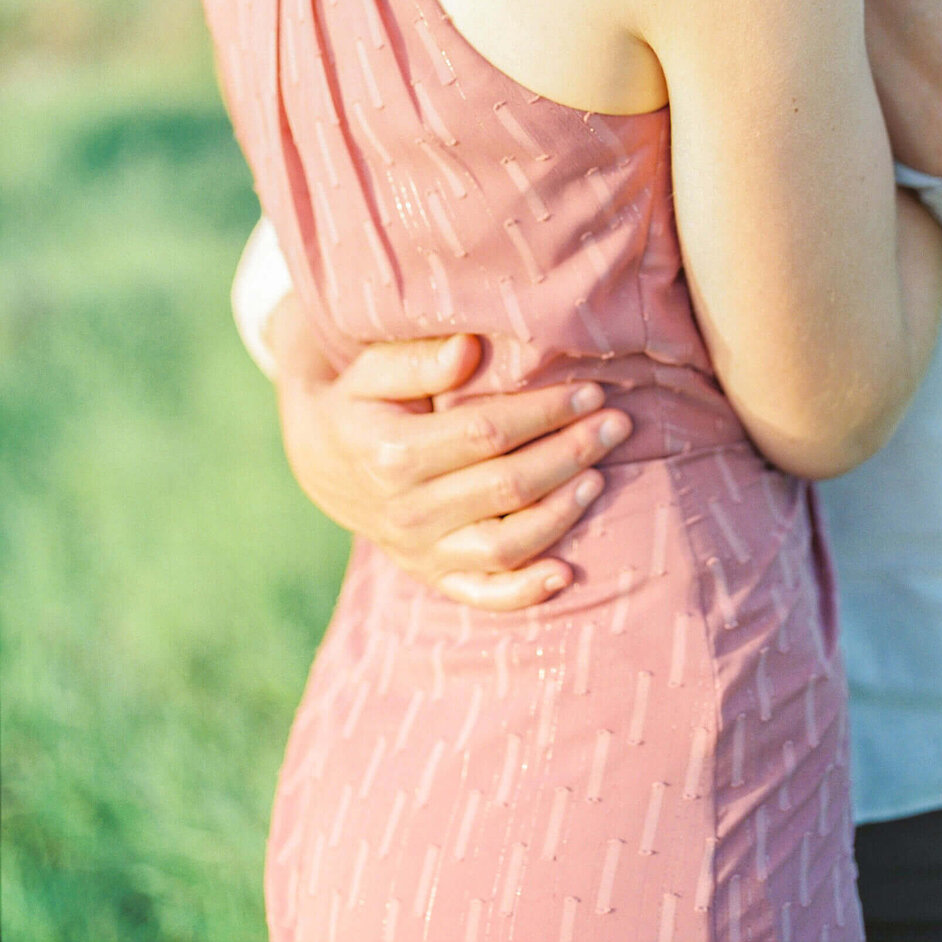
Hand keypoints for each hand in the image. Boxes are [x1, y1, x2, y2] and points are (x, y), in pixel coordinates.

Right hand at [264, 295, 632, 609]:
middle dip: (569, 453)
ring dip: (560, 513)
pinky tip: (568, 573)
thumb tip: (469, 348)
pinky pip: (483, 595)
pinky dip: (525, 592)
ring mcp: (420, 551)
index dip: (543, 413)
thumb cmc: (362, 402)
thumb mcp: (375, 369)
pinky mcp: (433, 575)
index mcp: (393, 454)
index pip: (486, 433)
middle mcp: (407, 511)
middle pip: (506, 486)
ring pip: (504, 544)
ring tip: (600, 478)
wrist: (323, 462)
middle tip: (616, 425)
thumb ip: (420, 359)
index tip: (590, 392)